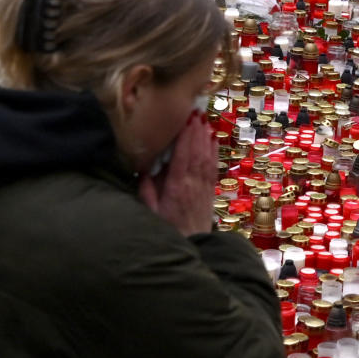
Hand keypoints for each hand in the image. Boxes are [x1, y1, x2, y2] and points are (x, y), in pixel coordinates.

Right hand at [138, 114, 216, 236]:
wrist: (191, 246)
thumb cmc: (166, 229)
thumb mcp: (150, 211)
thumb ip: (147, 189)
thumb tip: (144, 168)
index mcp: (176, 187)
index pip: (183, 156)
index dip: (186, 136)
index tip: (186, 120)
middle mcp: (193, 184)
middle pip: (197, 152)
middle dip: (197, 131)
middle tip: (196, 112)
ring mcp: (203, 187)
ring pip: (207, 157)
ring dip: (206, 137)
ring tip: (204, 120)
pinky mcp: (209, 191)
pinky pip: (213, 167)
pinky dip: (214, 151)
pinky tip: (213, 140)